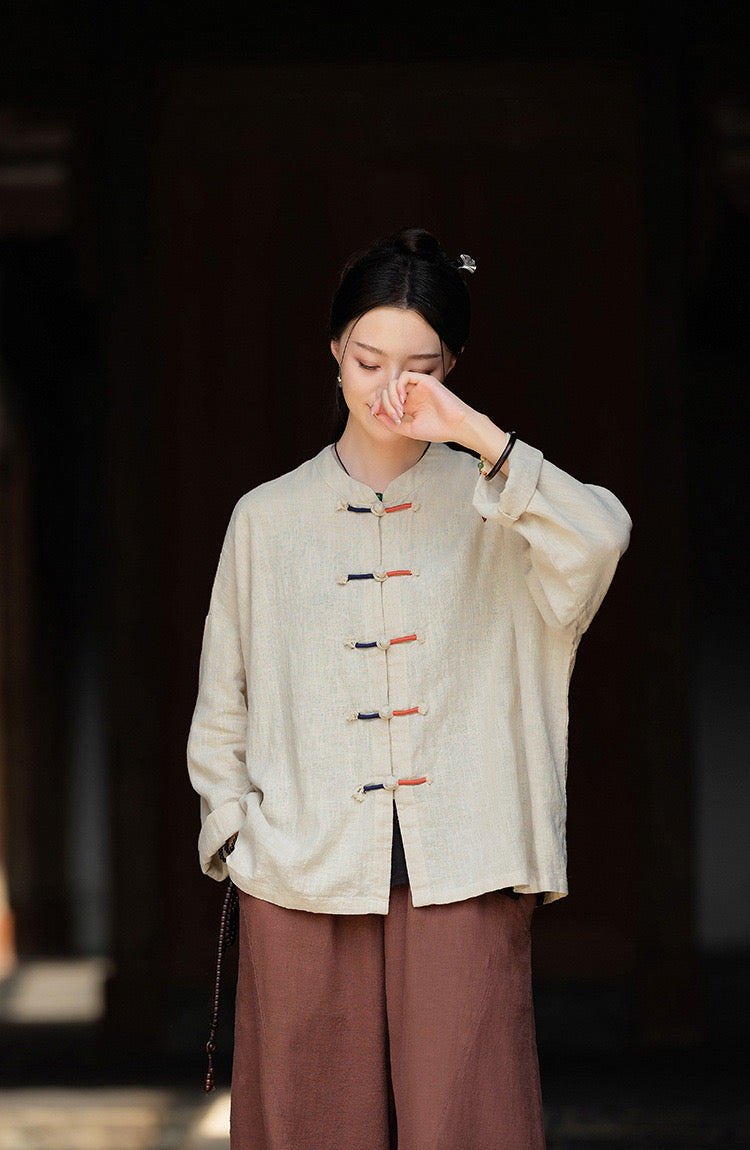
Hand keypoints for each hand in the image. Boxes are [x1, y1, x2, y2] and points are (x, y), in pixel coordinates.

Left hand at [370, 371, 512, 472]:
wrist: (456, 427)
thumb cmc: (437, 430)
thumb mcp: (409, 429)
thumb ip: (392, 423)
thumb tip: (375, 414)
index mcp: (408, 405)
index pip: (386, 399)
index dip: (378, 404)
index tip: (374, 413)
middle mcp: (412, 394)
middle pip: (387, 390)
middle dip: (385, 403)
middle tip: (395, 416)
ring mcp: (418, 387)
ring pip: (394, 382)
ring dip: (391, 396)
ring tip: (399, 410)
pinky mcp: (425, 380)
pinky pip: (405, 376)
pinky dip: (399, 386)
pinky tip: (402, 399)